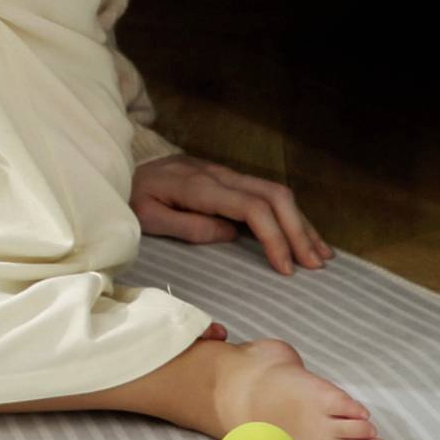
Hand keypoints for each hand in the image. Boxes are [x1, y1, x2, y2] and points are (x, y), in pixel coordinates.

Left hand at [131, 154, 333, 275]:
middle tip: (314, 266)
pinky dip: (288, 214)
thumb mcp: (148, 218)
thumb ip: (188, 226)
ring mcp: (223, 172)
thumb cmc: (130, 198)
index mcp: (198, 186)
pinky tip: (301, 235)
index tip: (285, 269)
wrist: (119, 169)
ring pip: (274, 191)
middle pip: (273, 195)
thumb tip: (231, 234)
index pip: (251, 207)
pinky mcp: (225, 177)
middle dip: (298, 231)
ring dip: (300, 223)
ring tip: (320, 255)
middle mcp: (217, 174)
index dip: (274, 237)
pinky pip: (265, 192)